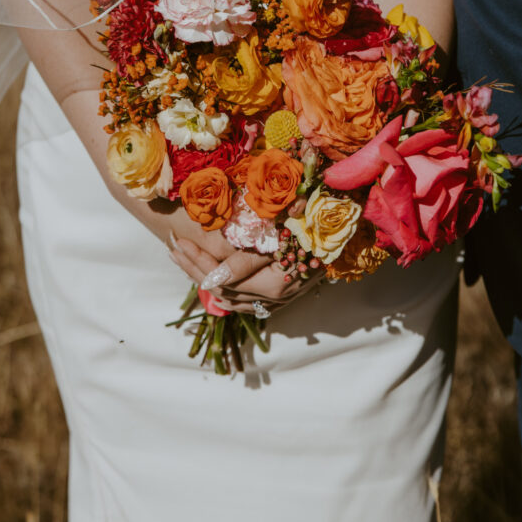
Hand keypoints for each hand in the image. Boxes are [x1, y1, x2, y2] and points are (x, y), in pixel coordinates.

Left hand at [168, 235, 323, 315]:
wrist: (348, 229)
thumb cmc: (314, 220)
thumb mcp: (280, 232)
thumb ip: (246, 259)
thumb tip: (214, 279)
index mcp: (275, 283)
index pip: (222, 276)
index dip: (197, 258)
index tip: (177, 240)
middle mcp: (276, 297)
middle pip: (221, 290)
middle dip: (193, 267)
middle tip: (172, 247)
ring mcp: (280, 299)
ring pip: (230, 299)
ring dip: (203, 278)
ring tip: (182, 259)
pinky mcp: (282, 296)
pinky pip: (245, 301)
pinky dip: (223, 290)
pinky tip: (211, 279)